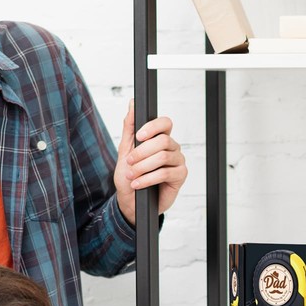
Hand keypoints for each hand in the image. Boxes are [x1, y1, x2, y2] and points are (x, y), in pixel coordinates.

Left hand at [114, 99, 187, 225]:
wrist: (131, 202)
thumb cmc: (130, 176)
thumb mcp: (125, 150)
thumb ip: (129, 127)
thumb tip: (132, 103)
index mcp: (160, 139)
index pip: (165, 123)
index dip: (153, 127)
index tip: (139, 136)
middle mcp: (172, 148)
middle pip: (163, 140)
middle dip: (142, 152)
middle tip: (130, 162)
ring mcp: (177, 162)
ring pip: (163, 156)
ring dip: (143, 166)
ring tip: (132, 175)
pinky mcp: (180, 177)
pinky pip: (165, 173)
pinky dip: (148, 179)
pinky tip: (138, 184)